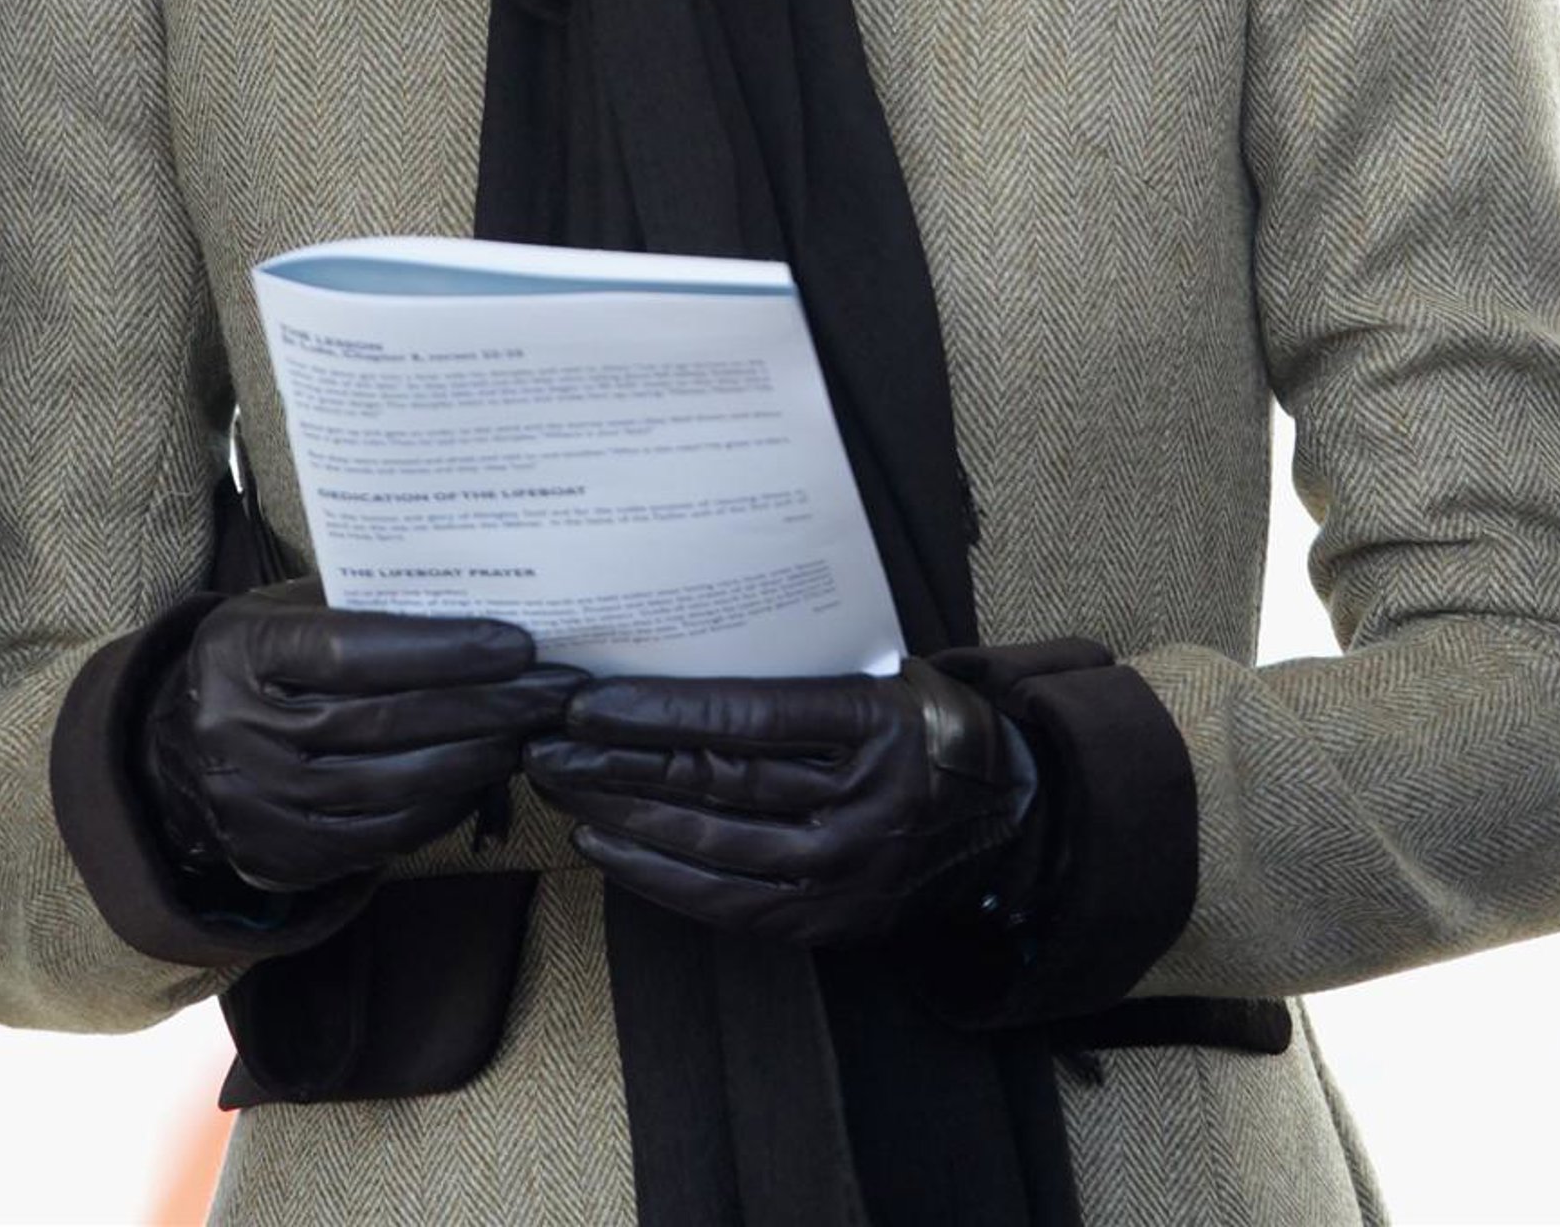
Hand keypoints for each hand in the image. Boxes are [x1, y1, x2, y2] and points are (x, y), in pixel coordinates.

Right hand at [138, 580, 584, 892]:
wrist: (169, 760)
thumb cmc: (257, 665)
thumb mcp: (285, 614)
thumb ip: (360, 605)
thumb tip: (477, 595)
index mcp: (241, 652)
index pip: (355, 651)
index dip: (443, 649)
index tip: (518, 643)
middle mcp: (239, 732)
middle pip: (385, 722)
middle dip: (486, 706)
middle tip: (558, 690)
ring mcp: (258, 804)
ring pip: (392, 785)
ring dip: (479, 758)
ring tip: (536, 730)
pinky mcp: (282, 858)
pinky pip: (384, 835)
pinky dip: (445, 804)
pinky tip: (486, 774)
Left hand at [523, 657, 1038, 944]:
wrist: (1013, 819)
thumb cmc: (931, 725)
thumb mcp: (888, 672)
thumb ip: (804, 670)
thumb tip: (687, 637)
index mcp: (873, 722)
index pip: (745, 715)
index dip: (659, 710)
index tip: (587, 701)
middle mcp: (860, 801)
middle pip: (716, 780)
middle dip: (618, 762)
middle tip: (546, 742)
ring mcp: (845, 870)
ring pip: (713, 844)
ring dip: (624, 817)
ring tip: (560, 789)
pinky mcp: (831, 922)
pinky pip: (729, 904)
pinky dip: (661, 878)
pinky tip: (609, 849)